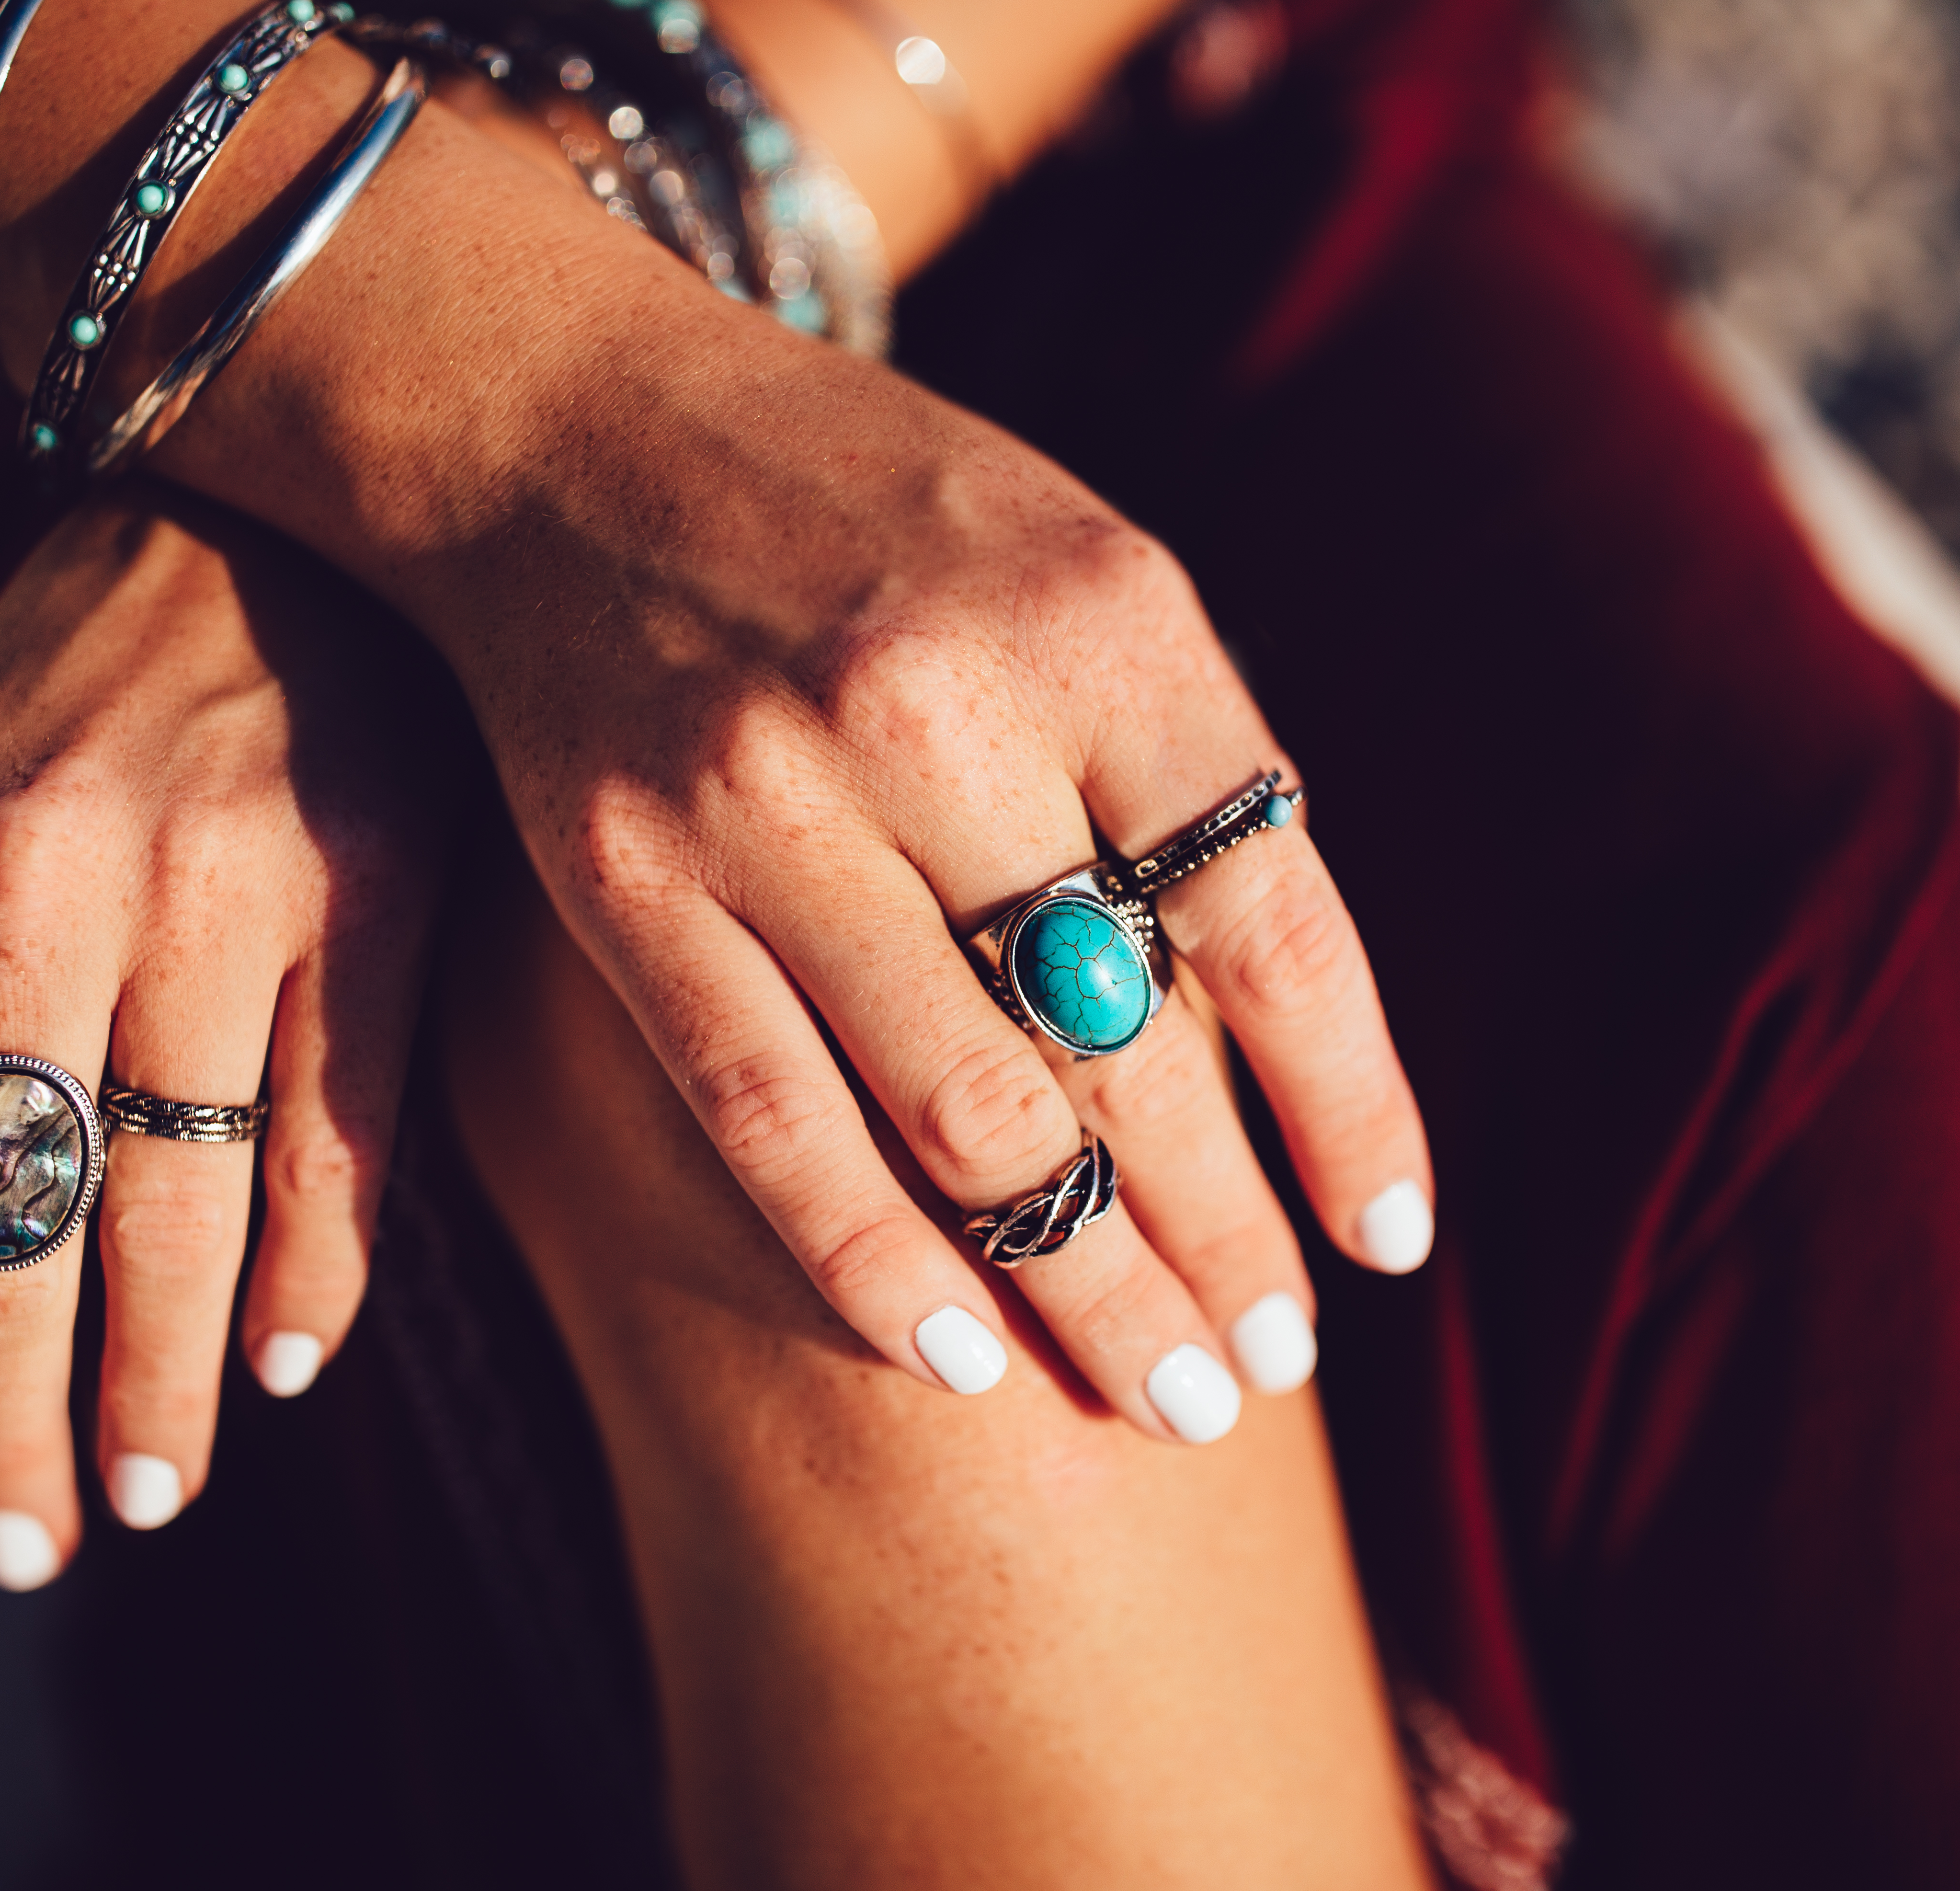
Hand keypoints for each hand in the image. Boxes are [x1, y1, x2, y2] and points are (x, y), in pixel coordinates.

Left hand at [0, 488, 459, 1616]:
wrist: (269, 511)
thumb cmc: (57, 721)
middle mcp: (17, 890)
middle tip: (25, 1553)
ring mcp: (204, 888)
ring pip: (168, 1214)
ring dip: (153, 1388)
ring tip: (145, 1498)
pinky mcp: (368, 887)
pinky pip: (331, 1138)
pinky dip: (310, 1277)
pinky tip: (286, 1368)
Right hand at [191, 208, 1438, 1447]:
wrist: (571, 423)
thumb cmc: (875, 517)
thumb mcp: (1079, 568)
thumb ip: (1176, 769)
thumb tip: (1270, 1024)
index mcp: (1099, 621)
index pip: (1272, 916)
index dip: (1346, 1104)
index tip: (1388, 1244)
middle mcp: (936, 710)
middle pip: (1127, 1050)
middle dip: (1219, 1242)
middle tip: (1272, 1370)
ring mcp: (767, 802)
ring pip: (964, 1118)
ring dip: (1083, 1287)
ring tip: (1166, 1397)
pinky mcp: (626, 881)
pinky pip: (770, 1120)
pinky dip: (870, 1261)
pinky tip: (958, 1360)